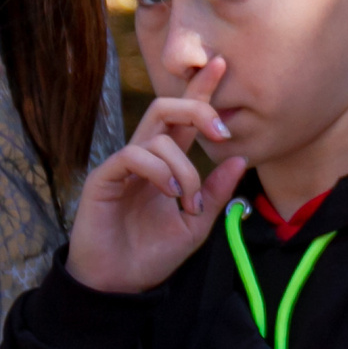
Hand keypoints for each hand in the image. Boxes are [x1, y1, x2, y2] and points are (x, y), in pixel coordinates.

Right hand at [67, 58, 250, 294]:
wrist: (120, 283)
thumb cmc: (155, 252)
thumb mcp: (199, 222)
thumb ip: (218, 190)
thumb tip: (242, 157)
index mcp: (169, 162)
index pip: (186, 118)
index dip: (201, 89)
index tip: (222, 64)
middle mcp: (146, 157)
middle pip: (167, 108)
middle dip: (199, 107)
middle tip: (223, 131)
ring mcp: (124, 166)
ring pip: (157, 135)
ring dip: (184, 165)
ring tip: (189, 198)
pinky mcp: (104, 179)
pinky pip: (134, 155)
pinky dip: (160, 170)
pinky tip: (170, 194)